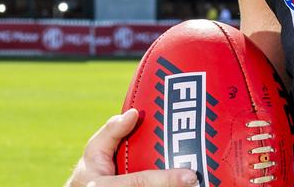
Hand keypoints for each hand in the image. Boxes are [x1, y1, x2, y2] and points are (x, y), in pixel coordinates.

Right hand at [65, 108, 198, 186]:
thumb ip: (111, 132)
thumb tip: (133, 113)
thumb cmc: (91, 173)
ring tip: (202, 184)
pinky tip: (184, 184)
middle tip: (200, 181)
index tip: (190, 175)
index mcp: (103, 186)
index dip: (167, 180)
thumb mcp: (93, 152)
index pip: (140, 182)